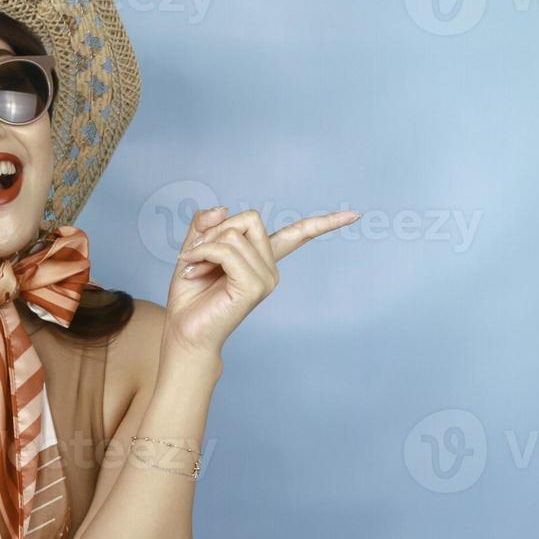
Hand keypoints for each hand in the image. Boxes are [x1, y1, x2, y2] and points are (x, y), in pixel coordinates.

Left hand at [163, 205, 359, 360]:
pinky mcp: (254, 287)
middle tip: (195, 255)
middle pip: (250, 218)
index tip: (356, 216)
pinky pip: (227, 250)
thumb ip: (206, 225)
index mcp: (261, 259)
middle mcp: (269, 268)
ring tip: (193, 267)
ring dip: (203, 245)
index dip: (325, 223)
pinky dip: (203, 252)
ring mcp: (266, 279)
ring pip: (234, 233)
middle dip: (215, 230)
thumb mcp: (194, 249)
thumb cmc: (189, 295)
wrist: (182, 330)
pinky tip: (191, 269)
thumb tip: (223, 208)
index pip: (299, 235)